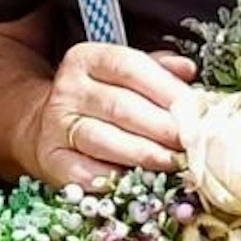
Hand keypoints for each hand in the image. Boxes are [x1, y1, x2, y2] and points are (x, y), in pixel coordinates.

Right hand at [18, 43, 195, 186]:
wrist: (46, 124)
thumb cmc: (100, 99)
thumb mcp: (124, 74)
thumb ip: (157, 69)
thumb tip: (187, 70)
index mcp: (86, 59)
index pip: (128, 66)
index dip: (165, 88)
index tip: (194, 108)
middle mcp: (68, 89)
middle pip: (120, 106)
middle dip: (162, 127)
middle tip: (191, 142)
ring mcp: (56, 125)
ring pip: (104, 140)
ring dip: (145, 154)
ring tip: (174, 162)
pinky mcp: (52, 159)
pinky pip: (86, 172)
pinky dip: (116, 178)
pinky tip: (140, 181)